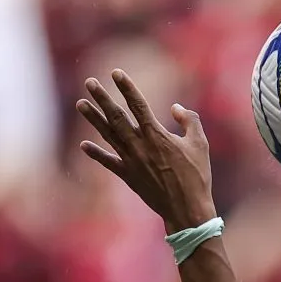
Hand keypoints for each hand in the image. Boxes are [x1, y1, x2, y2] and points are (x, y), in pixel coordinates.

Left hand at [75, 69, 215, 231]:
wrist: (187, 209)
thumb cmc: (197, 176)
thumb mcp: (200, 144)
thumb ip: (189, 120)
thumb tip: (175, 107)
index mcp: (157, 135)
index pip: (138, 105)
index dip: (126, 87)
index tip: (116, 73)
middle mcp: (140, 145)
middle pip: (116, 116)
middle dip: (102, 98)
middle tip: (89, 82)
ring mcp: (131, 161)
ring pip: (108, 135)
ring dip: (93, 119)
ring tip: (80, 103)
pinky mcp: (128, 176)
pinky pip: (108, 162)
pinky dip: (96, 154)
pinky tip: (84, 145)